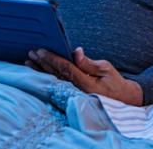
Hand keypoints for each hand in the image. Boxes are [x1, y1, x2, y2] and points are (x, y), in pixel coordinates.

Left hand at [27, 47, 142, 105]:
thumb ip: (88, 62)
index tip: (41, 51)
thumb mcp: (106, 69)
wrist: (123, 101)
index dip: (52, 59)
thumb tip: (75, 51)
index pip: (65, 68)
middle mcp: (77, 91)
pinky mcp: (72, 96)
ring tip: (29, 62)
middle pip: (55, 75)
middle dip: (42, 63)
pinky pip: (56, 86)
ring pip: (53, 81)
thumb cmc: (115, 83)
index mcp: (86, 84)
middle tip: (31, 53)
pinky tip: (38, 72)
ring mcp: (74, 95)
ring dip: (40, 71)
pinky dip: (46, 78)